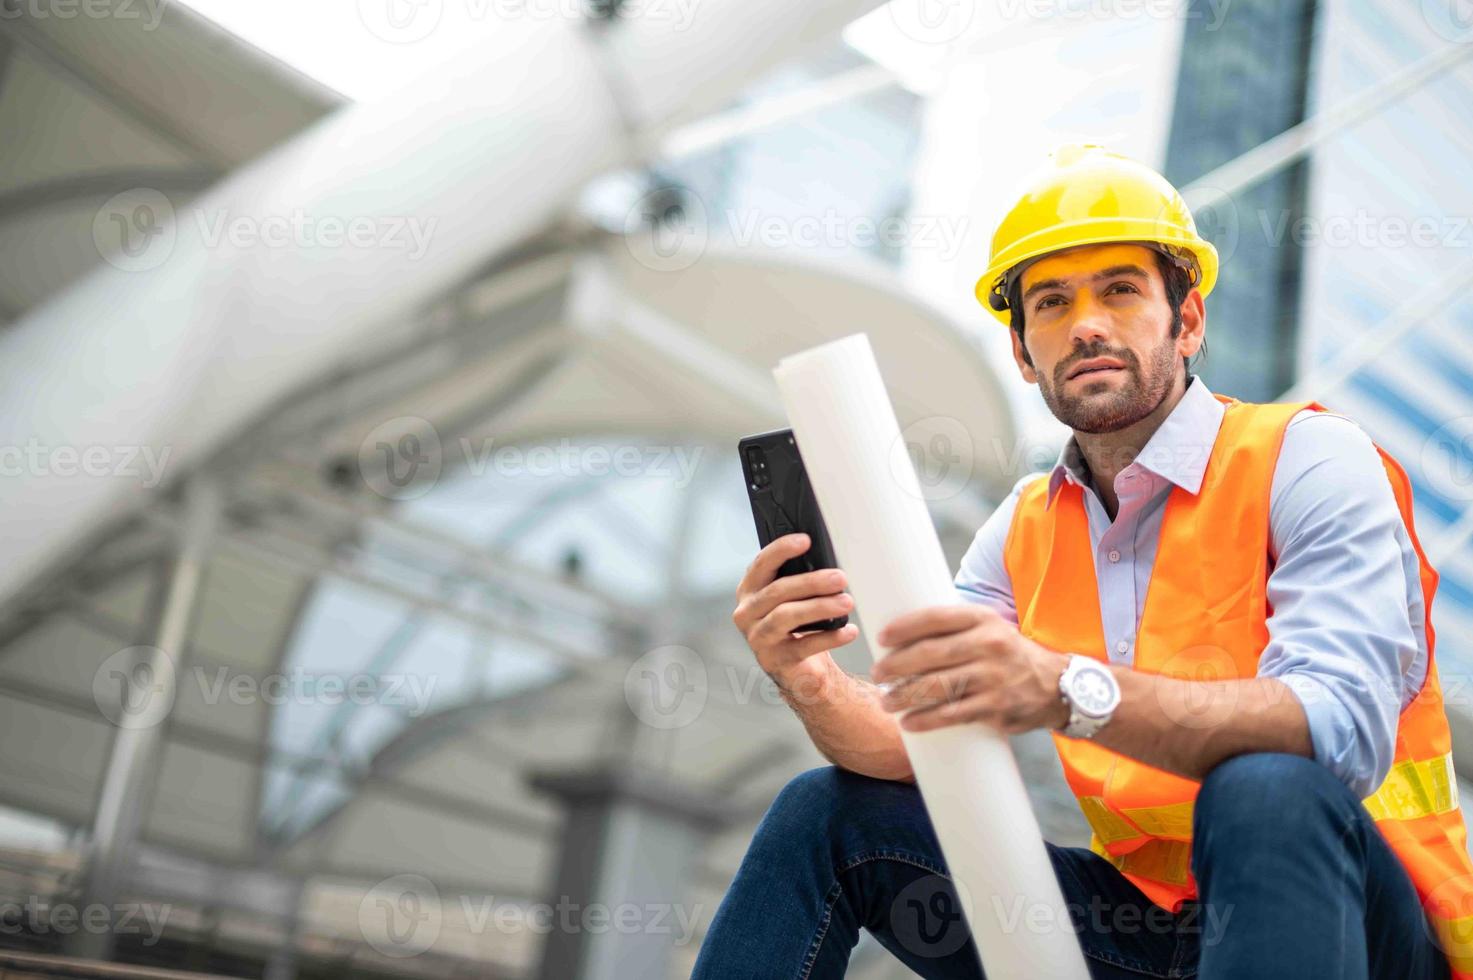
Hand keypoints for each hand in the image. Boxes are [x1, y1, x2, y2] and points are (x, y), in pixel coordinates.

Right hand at [733, 533, 859, 682]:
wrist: (799, 668)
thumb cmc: (796, 625)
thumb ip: (798, 579)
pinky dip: (829, 637)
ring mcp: (758, 637)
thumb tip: (825, 561)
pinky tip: (848, 631)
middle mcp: (747, 613)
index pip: (761, 564)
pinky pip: (803, 646)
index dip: (781, 549)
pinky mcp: (774, 660)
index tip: (806, 540)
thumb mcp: (792, 599)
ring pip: (786, 616)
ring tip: (846, 602)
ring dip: (820, 607)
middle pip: (777, 591)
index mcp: (750, 590)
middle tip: (840, 578)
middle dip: (811, 582)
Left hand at [871, 604, 1070, 733]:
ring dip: (905, 696)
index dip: (905, 627)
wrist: (1057, 686)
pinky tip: (909, 723)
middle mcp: (989, 645)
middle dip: (897, 665)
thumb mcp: (989, 628)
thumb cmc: (1009, 654)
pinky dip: (927, 720)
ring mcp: (993, 678)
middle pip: (931, 654)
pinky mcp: (996, 707)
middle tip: (877, 674)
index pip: (936, 618)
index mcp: (983, 619)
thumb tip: (903, 634)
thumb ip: (954, 628)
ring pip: (938, 687)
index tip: (882, 637)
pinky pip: (953, 715)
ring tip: (886, 702)